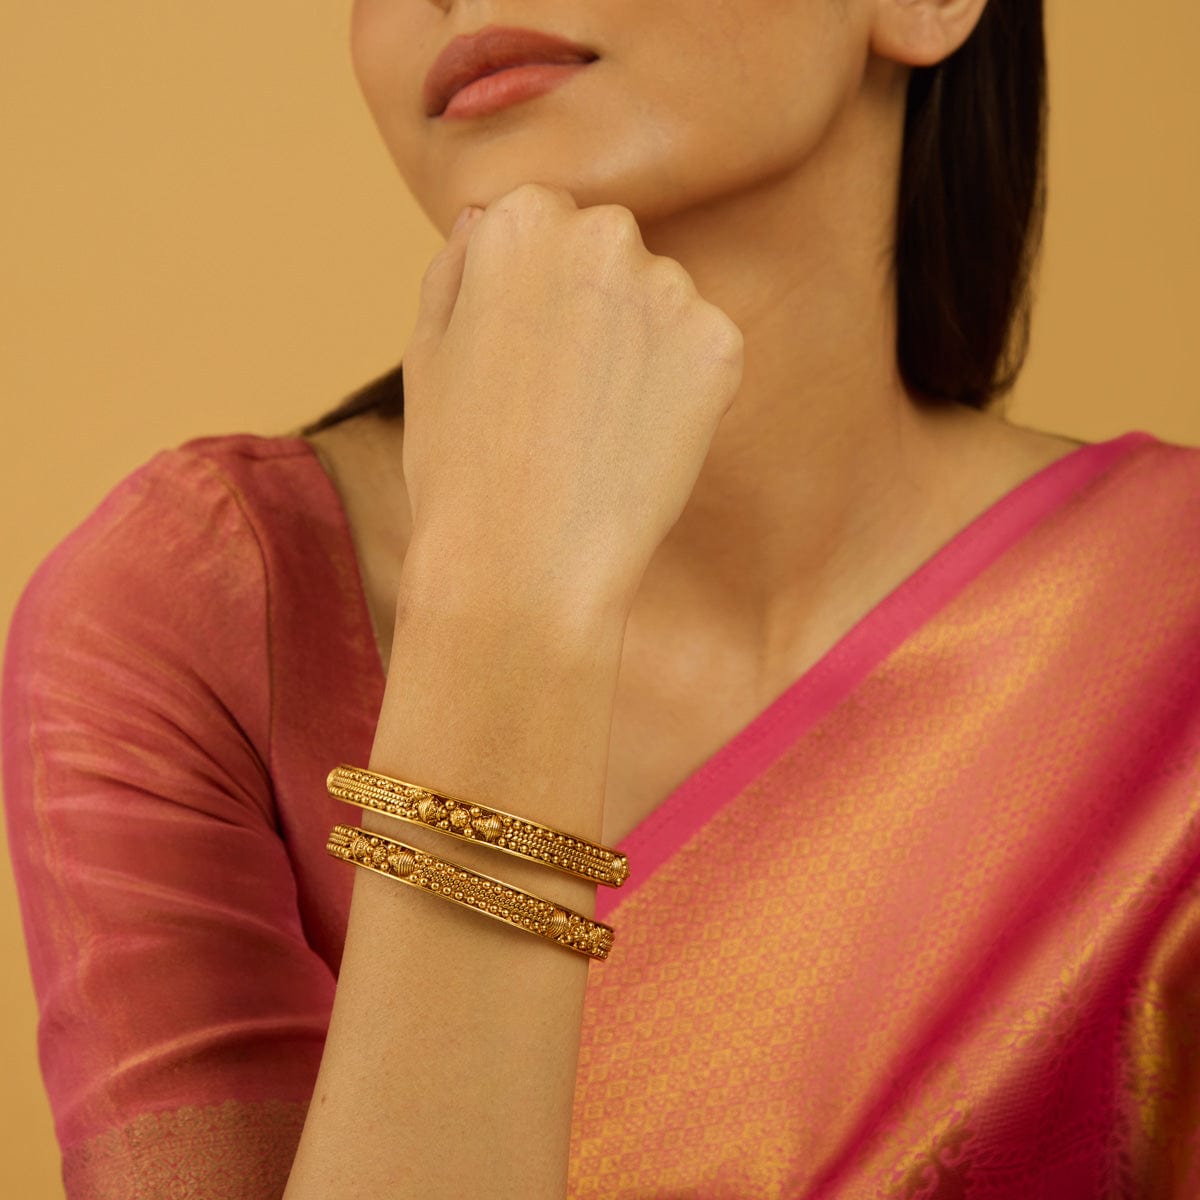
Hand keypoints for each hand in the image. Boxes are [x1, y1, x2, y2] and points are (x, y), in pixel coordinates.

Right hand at [399, 183, 743, 617]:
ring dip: (642, 346)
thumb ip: (456, 269)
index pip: (545, 222)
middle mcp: (602, 232)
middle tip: (562, 394)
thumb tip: (483, 217)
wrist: (523, 564)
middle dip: (594, 305)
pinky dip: (684, 390)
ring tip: (598, 427)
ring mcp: (670, 287)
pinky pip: (704, 352)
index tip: (526, 352)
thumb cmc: (459, 467)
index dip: (535, 294)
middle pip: (609, 251)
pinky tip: (640, 441)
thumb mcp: (426, 352)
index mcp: (519, 219)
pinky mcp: (721, 346)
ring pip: (662, 302)